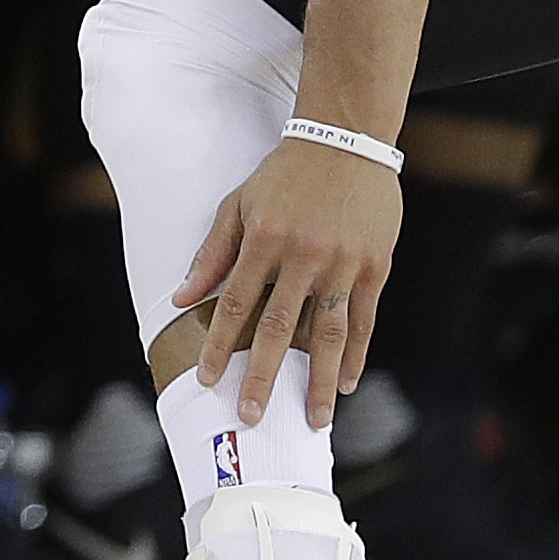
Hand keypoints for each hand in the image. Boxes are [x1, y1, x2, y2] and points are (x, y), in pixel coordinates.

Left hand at [173, 137, 402, 429]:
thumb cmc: (285, 174)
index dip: (219, 346)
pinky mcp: (374, 264)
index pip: (236, 304)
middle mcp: (303, 255)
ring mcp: (343, 262)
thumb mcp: (239, 203)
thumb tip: (184, 298)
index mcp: (264, 240)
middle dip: (263, 376)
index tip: (206, 380)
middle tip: (253, 416)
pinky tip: (345, 382)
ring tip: (313, 419)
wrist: (346, 140)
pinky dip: (355, 353)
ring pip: (328, 333)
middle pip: (278, 328)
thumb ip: (212, 253)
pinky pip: (363, 318)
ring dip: (318, 380)